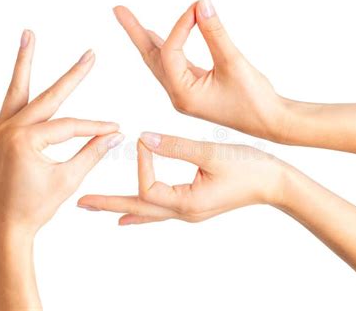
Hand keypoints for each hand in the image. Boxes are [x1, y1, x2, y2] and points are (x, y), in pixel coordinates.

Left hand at [0, 30, 123, 233]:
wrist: (6, 226)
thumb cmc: (36, 206)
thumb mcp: (69, 178)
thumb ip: (92, 152)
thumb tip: (114, 134)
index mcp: (27, 140)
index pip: (71, 126)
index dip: (96, 127)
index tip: (116, 128)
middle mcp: (10, 129)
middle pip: (48, 97)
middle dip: (72, 76)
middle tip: (89, 54)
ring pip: (14, 91)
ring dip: (23, 62)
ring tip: (28, 35)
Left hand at [78, 132, 283, 223]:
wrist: (275, 182)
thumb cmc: (249, 168)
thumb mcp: (211, 153)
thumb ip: (175, 146)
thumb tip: (144, 138)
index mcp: (187, 202)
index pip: (147, 187)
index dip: (141, 163)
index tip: (141, 140)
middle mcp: (184, 212)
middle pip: (138, 209)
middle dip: (109, 204)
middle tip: (80, 203)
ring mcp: (189, 211)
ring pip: (148, 212)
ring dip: (122, 207)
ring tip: (99, 208)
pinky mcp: (195, 205)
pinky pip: (161, 211)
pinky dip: (143, 211)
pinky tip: (131, 216)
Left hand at [113, 0, 287, 139]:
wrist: (270, 122)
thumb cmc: (254, 100)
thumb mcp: (233, 63)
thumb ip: (215, 32)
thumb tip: (201, 3)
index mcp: (183, 94)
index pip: (170, 51)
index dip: (182, 25)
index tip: (198, 7)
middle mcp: (178, 95)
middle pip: (151, 57)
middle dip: (135, 32)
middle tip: (118, 10)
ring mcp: (185, 93)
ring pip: (161, 61)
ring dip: (147, 39)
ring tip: (132, 21)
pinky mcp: (194, 90)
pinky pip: (174, 65)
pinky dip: (167, 48)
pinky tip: (159, 38)